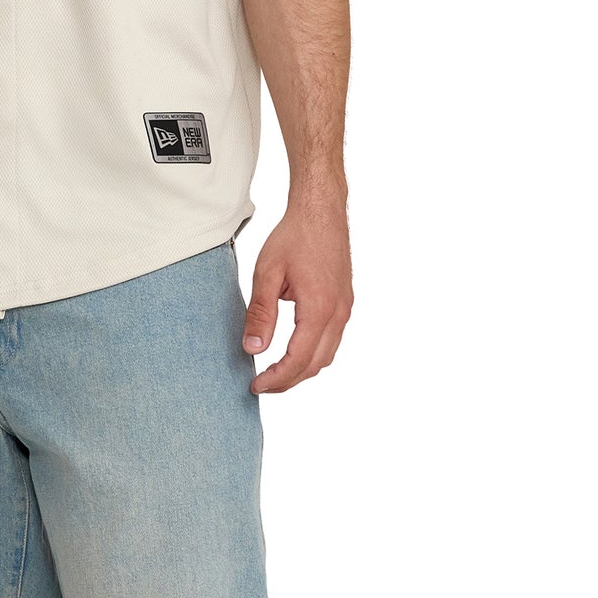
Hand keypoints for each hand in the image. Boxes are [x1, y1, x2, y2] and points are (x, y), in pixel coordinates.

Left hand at [242, 199, 352, 393]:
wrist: (322, 211)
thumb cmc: (295, 236)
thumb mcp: (267, 274)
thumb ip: (260, 314)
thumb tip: (253, 348)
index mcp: (319, 308)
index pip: (298, 359)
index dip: (276, 378)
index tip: (256, 386)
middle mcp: (338, 313)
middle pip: (316, 364)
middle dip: (289, 380)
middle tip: (262, 385)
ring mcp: (345, 308)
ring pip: (327, 355)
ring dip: (302, 369)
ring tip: (276, 373)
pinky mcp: (345, 302)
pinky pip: (332, 339)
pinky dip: (313, 353)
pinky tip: (294, 350)